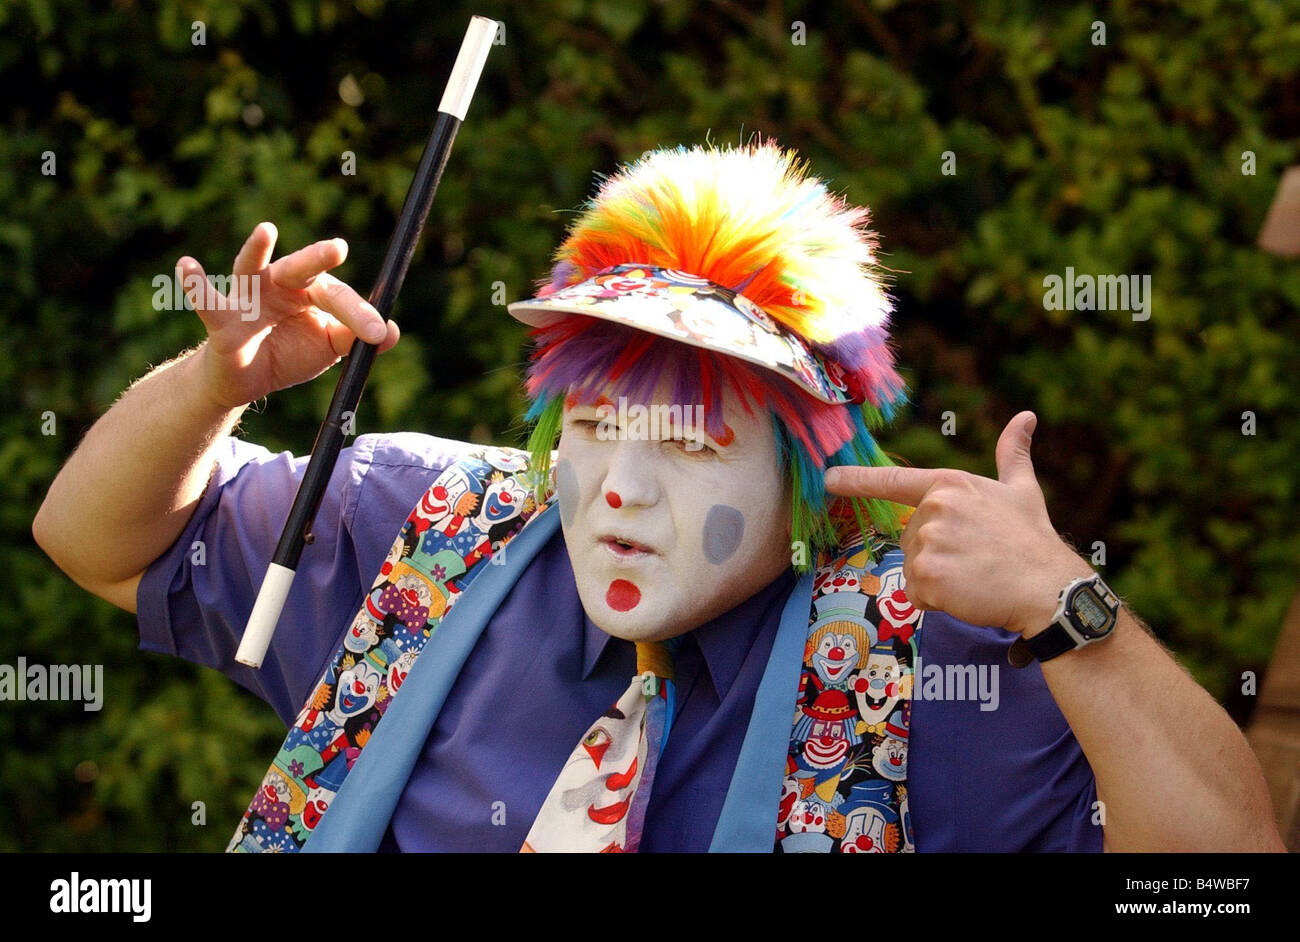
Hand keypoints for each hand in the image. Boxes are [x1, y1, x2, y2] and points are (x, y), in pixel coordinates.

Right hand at [179, 222, 400, 409]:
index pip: (337, 297)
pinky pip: (206, 300)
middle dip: (318, 257)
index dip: (359, 314)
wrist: (245, 380)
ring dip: (257, 249)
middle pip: (301, 268)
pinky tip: (186, 267)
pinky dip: (195, 284)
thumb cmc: (289, 353)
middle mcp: (279, 285)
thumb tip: (392, 331)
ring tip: (266, 230)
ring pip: (252, 268)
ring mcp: (247, 296)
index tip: (379, 333)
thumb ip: (354, 337)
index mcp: (309, 292)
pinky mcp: (220, 318)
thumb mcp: (327, 347)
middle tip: (339, 247)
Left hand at [824, 411, 1092, 635]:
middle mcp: (933, 509)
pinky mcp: (926, 576)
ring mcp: (927, 542)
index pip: (893, 482)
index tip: (829, 478)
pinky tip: (968, 593)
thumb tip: (1026, 417)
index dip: (857, 480)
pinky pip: (916, 594)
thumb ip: (1013, 454)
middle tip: (975, 558)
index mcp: (949, 484)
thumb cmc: (1032, 539)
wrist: (1048, 586)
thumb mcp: (1022, 490)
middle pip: (910, 539)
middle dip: (935, 554)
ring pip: (913, 568)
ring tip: (974, 575)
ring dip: (937, 580)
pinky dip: (938, 601)